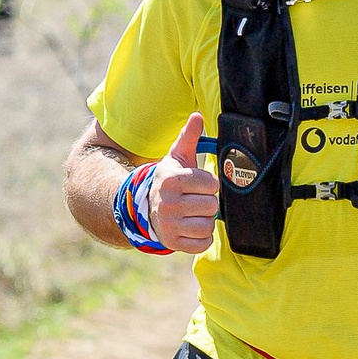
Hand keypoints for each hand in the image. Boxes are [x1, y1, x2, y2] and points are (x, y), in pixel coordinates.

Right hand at [147, 112, 220, 253]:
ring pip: (207, 225)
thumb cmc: (170, 181)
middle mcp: (167, 203)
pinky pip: (203, 243)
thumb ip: (188, 137)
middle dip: (207, 203)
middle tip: (195, 200)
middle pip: (211, 206)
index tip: (199, 185)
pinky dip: (202, 237)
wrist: (146, 208)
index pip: (211, 184)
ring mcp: (169, 224)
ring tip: (193, 214)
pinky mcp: (172, 242)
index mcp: (171, 179)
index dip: (209, 184)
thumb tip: (197, 116)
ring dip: (205, 220)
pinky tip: (191, 227)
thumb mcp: (176, 158)